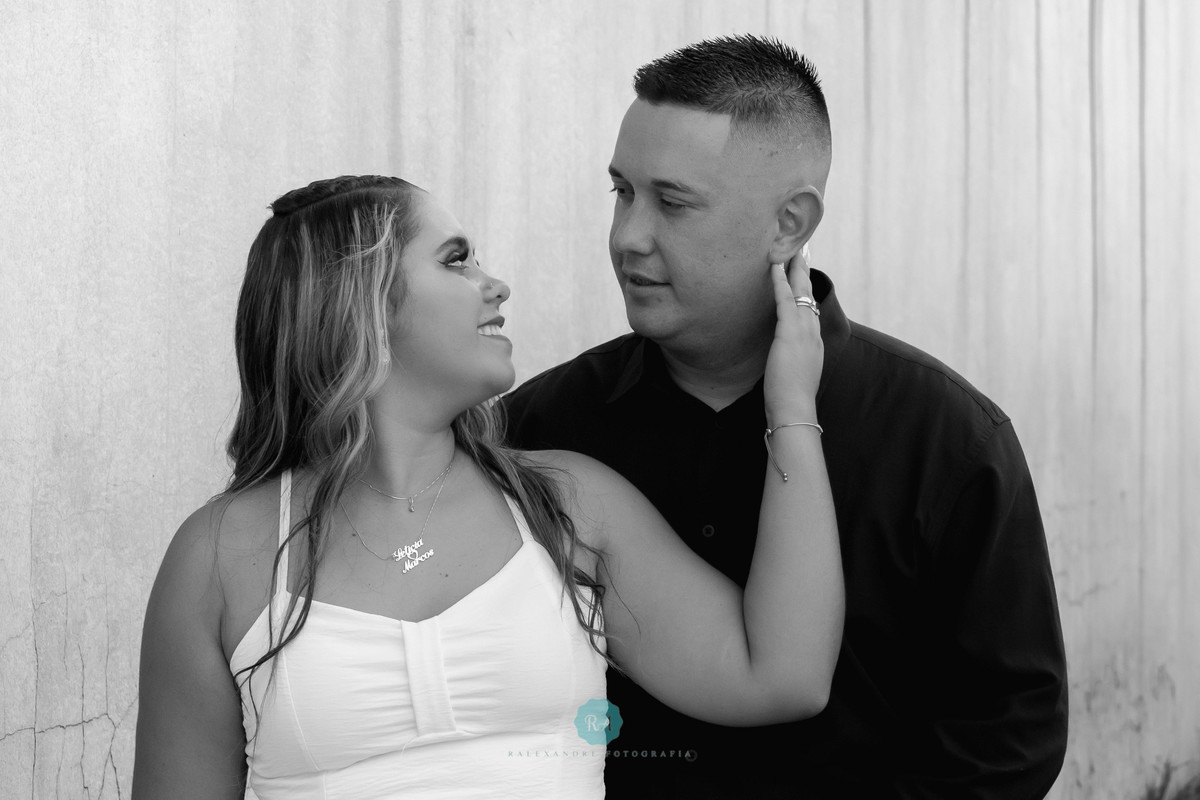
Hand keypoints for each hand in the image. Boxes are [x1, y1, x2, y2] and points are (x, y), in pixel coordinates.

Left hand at [764, 251, 822, 422]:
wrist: (795, 410)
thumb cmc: (792, 399)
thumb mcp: (794, 374)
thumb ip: (791, 361)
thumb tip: (784, 359)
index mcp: (814, 343)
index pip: (811, 309)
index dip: (808, 290)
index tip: (805, 275)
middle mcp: (813, 332)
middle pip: (810, 294)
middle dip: (805, 271)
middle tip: (803, 249)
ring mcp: (804, 331)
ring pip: (801, 292)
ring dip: (795, 268)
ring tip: (790, 248)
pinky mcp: (790, 333)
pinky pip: (785, 300)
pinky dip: (780, 281)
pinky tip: (775, 266)